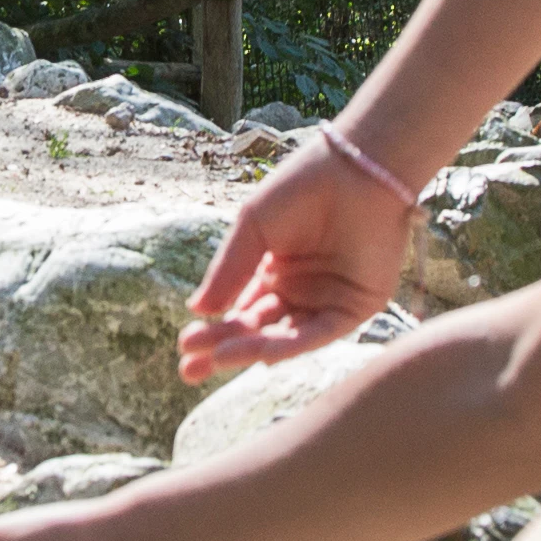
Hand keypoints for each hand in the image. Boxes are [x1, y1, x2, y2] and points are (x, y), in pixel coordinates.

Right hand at [181, 131, 420, 380]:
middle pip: (259, 331)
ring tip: (216, 359)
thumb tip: (197, 311)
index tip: (184, 345)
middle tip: (188, 370)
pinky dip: (288, 346)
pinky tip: (259, 353)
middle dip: (224, 350)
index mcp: (277, 272)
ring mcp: (328, 302)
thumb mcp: (253, 230)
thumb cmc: (303, 188)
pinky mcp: (356, 307)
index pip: (242, 311)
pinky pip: (318, 333)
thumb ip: (229, 271)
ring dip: (251, 351)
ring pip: (285, 338)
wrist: (355, 169)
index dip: (214, 330)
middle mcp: (301, 292)